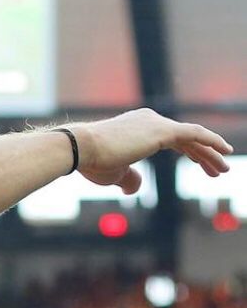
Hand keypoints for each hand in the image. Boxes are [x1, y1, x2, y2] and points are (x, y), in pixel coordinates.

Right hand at [71, 108, 232, 193]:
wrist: (81, 148)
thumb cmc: (92, 162)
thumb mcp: (114, 173)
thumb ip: (129, 178)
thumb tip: (136, 187)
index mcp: (138, 127)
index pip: (171, 139)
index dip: (188, 152)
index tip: (201, 164)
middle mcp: (150, 120)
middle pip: (185, 138)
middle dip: (202, 154)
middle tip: (217, 170)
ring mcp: (157, 123)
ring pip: (193, 138)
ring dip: (210, 153)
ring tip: (224, 169)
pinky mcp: (162, 131)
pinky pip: (195, 134)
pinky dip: (212, 141)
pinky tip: (225, 151)